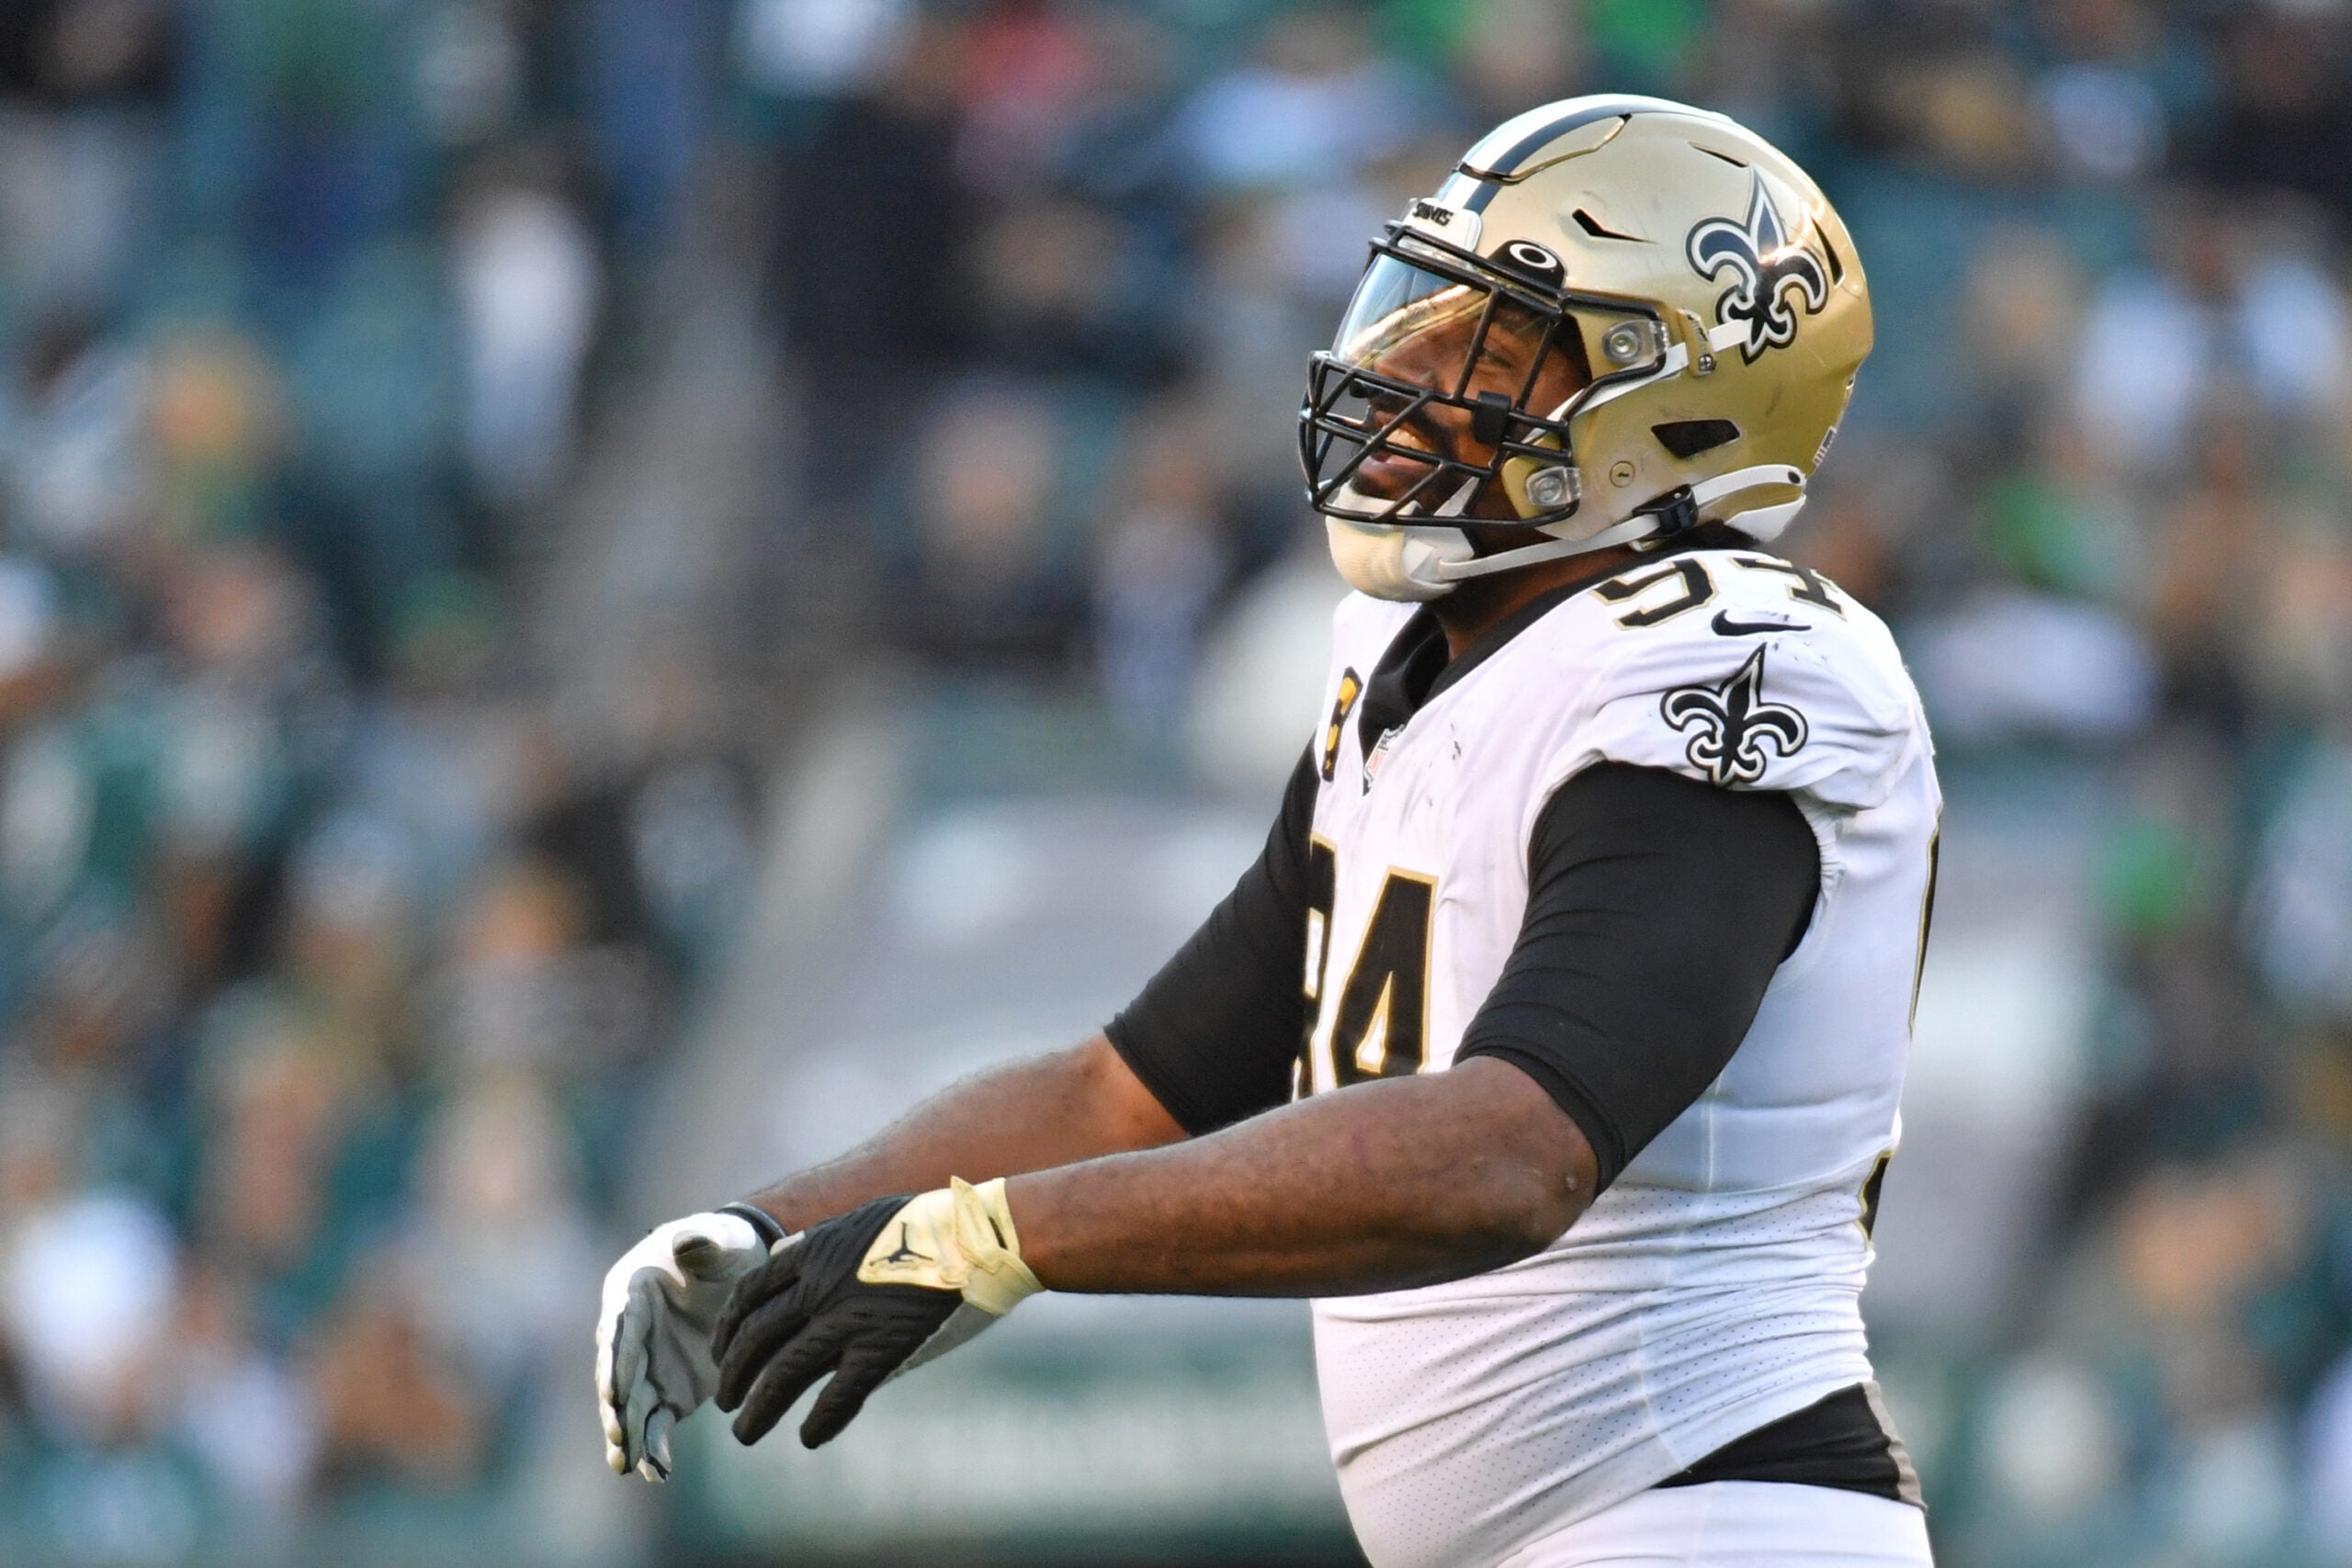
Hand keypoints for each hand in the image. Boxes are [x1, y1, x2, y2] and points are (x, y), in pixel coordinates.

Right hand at [594, 1204, 785, 1479]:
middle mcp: (629, 1334)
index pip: (621, 1330)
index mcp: (631, 1293)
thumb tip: (690, 1241)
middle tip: (619, 1434)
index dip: (617, 1360)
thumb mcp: (718, 1238)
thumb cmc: (723, 1245)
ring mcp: (647, 1366)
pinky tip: (656, 1473)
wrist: (739, 1270)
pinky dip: (654, 1447)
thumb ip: (703, 1241)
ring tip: (628, 1465)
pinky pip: (656, 1422)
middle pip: (618, 1375)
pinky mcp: (668, 1390)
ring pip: (631, 1406)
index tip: (615, 1390)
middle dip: (617, 1406)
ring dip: (629, 1435)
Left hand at [711, 1177, 1040, 1449]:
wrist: (970, 1236)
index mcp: (810, 1252)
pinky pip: (838, 1396)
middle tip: (726, 1400)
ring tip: (744, 1432)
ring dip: (759, 1408)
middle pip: (755, 1338)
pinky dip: (820, 1421)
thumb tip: (781, 1253)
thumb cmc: (920, 1223)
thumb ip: (817, 1239)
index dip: (728, 1329)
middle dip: (734, 1374)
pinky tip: (808, 1438)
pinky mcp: (880, 1349)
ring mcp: (846, 1320)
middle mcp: (817, 1287)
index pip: (749, 1295)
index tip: (722, 1352)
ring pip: (784, 1373)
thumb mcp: (856, 1218)